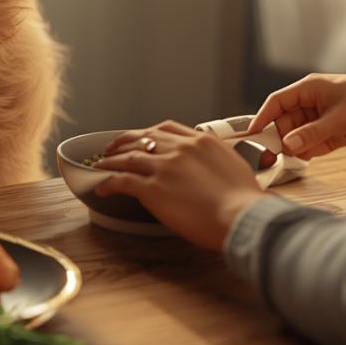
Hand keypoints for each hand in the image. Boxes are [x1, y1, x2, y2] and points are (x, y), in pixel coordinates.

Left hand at [95, 121, 267, 250]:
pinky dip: (109, 182)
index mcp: (201, 141)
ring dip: (111, 160)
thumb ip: (217, 158)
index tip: (140, 137)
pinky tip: (102, 187)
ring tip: (101, 165)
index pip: (166, 128)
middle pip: (142, 138)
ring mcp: (165, 167)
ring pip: (128, 157)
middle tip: (113, 149)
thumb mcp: (235, 165)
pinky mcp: (153, 189)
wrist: (242, 216)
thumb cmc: (244, 200)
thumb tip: (211, 163)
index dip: (147, 132)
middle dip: (124, 142)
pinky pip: (123, 181)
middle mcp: (180, 149)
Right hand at [247, 66, 345, 158]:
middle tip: (270, 158)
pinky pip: (310, 143)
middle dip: (277, 139)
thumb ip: (312, 133)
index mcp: (307, 89)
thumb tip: (288, 146)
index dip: (261, 118)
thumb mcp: (339, 118)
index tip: (250, 135)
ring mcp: (318, 118)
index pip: (276, 103)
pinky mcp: (329, 131)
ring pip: (295, 135)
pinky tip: (304, 158)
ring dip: (292, 148)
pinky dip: (306, 152)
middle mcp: (309, 103)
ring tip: (287, 161)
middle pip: (283, 123)